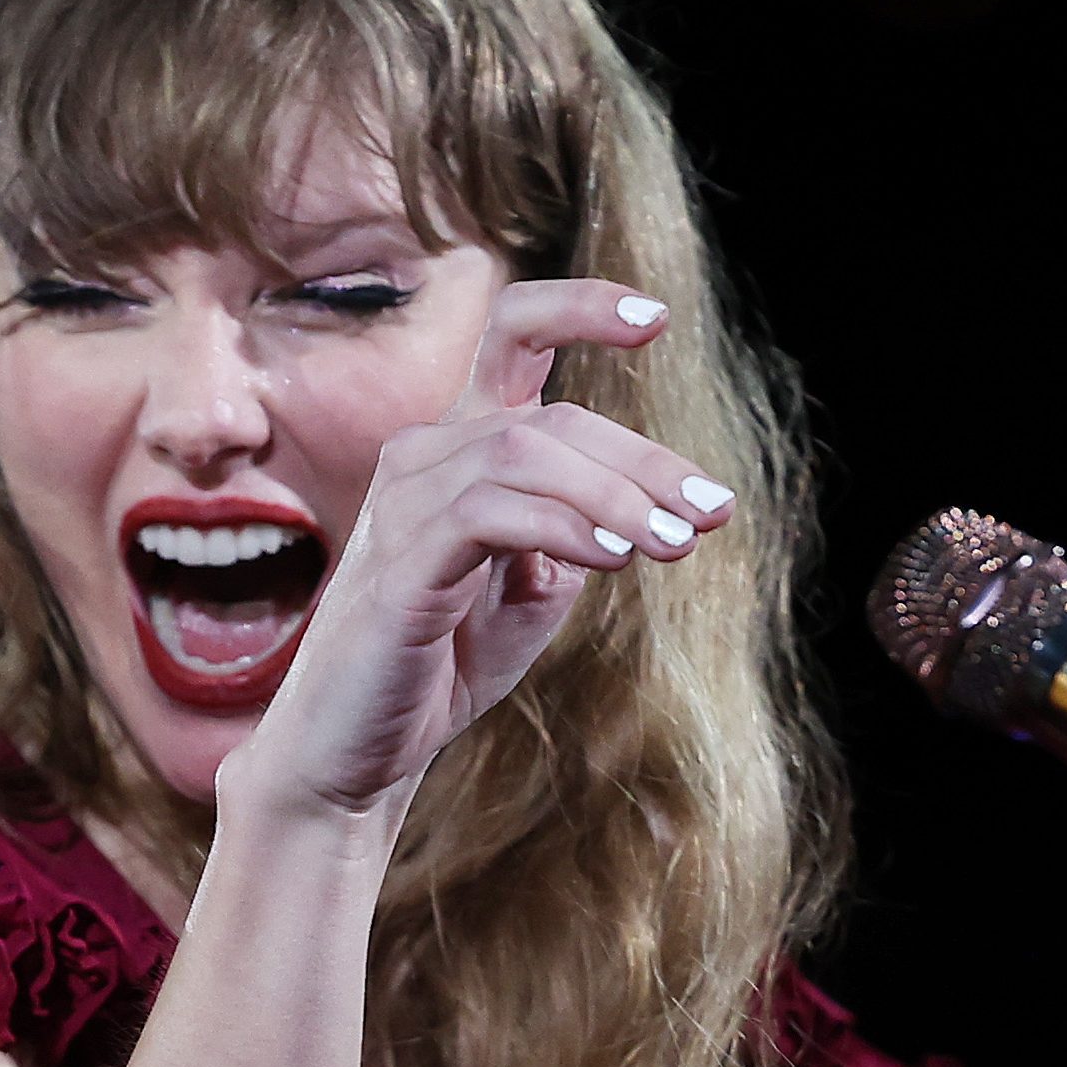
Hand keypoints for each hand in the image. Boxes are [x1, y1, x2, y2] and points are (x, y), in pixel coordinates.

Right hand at [228, 283, 732, 824]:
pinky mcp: (399, 564)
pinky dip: (565, 528)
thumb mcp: (530, 591)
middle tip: (712, 511)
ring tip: (675, 544)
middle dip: (644, 463)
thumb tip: (642, 507)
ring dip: (616, 497)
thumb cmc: (438, 668)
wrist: (354, 757)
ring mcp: (403, 505)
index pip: (513, 336)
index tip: (657, 320)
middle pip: (551, 419)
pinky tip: (614, 560)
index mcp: (457, 450)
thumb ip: (575, 533)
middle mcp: (423, 457)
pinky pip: (493, 514)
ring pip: (527, 453)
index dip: (582, 309)